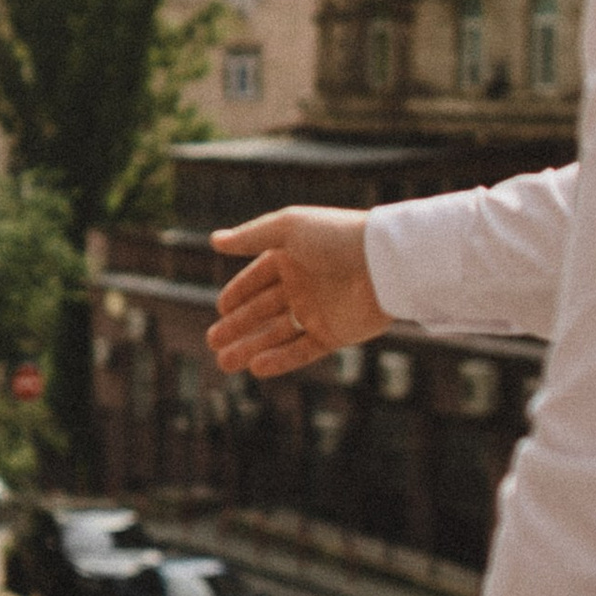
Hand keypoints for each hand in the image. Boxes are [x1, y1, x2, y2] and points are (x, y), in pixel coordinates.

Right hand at [207, 206, 391, 379]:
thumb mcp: (287, 228)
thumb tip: (214, 241)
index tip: (220, 309)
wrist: (383, 263)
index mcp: (293, 258)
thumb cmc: (335, 238)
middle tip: (212, 342)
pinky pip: (302, 351)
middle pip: (263, 311)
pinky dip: (279, 360)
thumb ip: (250, 237)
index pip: (257, 279)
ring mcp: (319, 312)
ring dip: (250, 348)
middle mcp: (304, 286)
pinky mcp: (335, 335)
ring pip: (277, 334)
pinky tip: (256, 367)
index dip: (238, 294)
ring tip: (224, 363)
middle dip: (237, 327)